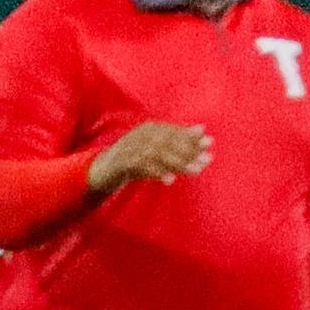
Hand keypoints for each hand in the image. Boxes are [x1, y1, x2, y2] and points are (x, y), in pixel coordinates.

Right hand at [88, 122, 212, 193]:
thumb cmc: (133, 162)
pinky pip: (142, 166)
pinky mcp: (120, 162)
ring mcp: (128, 147)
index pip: (173, 130)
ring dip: (178, 162)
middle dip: (188, 150)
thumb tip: (202, 129)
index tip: (209, 144)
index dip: (190, 137)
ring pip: (157, 152)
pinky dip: (157, 172)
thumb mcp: (155, 151)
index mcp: (148, 129)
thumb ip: (176, 142)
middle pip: (167, 140)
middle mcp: (138, 135)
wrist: (99, 172)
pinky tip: (170, 180)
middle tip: (206, 160)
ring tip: (195, 171)